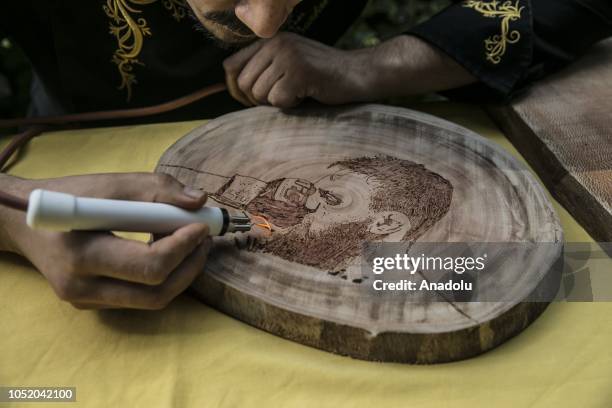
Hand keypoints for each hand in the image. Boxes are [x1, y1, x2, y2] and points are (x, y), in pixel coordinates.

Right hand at [0, 173, 210, 309]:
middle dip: (190, 265)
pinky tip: (165, 252)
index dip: (182, 247)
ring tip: (190, 244)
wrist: (26, 221)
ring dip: (181, 273)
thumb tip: (198, 201)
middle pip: (156, 293)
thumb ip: (157, 189)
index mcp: (81, 254)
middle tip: (203, 239)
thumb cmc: (71, 196)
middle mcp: (80, 287)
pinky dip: (162, 277)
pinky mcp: (92, 304)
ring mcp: (85, 301)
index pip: (148, 266)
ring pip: (152, 301)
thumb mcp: (112, 183)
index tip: (200, 226)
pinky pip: (139, 298)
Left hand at [223, 33, 475, 107]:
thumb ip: (263, 69)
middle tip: (282, 98)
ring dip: (277, 102)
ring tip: (298, 94)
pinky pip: (278, 101)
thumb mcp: (288, 64)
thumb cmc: (322, 76)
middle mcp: (276, 43)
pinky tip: (306, 96)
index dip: (235, 88)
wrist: (359, 74)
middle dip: (259, 99)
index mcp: (270, 40)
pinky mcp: (299, 72)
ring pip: (260, 94)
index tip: (250, 100)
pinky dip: (291, 106)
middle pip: (244, 84)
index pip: (231, 66)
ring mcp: (288, 56)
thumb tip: (231, 85)